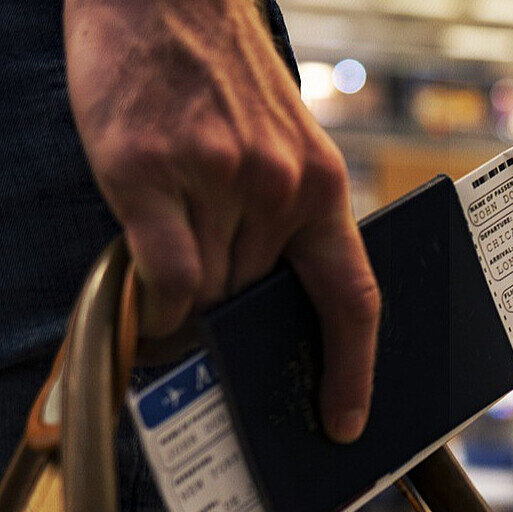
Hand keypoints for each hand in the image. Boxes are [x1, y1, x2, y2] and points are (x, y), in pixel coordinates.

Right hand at [64, 0, 379, 442]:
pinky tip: (148, 290)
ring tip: (170, 260)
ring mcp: (215, 180)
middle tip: (208, 312)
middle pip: (256, 302)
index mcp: (322, 187)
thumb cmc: (223, 79)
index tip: (345, 421)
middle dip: (232, 316)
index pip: (353, 299)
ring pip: (206, 294)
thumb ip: (283, 222)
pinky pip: (162, 276)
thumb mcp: (284, 147)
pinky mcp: (148, 172)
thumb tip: (261, 308)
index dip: (353, 370)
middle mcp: (277, 189)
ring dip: (186, 300)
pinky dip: (154, 301)